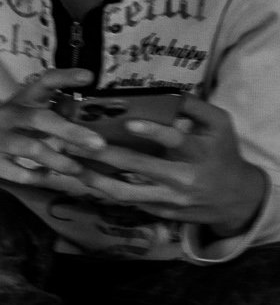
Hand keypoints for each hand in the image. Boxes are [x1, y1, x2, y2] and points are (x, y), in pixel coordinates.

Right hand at [0, 68, 104, 196]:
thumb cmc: (7, 128)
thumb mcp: (28, 114)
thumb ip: (56, 111)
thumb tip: (84, 108)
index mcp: (22, 100)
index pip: (44, 82)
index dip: (65, 77)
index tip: (89, 76)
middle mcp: (8, 115)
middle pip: (40, 119)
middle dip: (71, 132)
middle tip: (99, 144)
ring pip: (31, 148)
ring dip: (59, 161)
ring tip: (77, 170)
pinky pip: (17, 172)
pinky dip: (36, 177)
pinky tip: (47, 177)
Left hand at [68, 97, 270, 234]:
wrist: (236, 198)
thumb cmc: (222, 154)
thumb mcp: (220, 126)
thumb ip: (196, 107)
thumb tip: (167, 91)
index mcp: (199, 153)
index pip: (176, 141)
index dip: (154, 133)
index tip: (129, 123)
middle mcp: (183, 178)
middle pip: (138, 167)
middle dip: (102, 154)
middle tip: (71, 140)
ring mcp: (169, 199)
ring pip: (125, 192)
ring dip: (94, 178)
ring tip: (69, 163)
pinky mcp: (159, 212)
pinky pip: (127, 202)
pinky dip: (104, 190)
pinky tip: (83, 177)